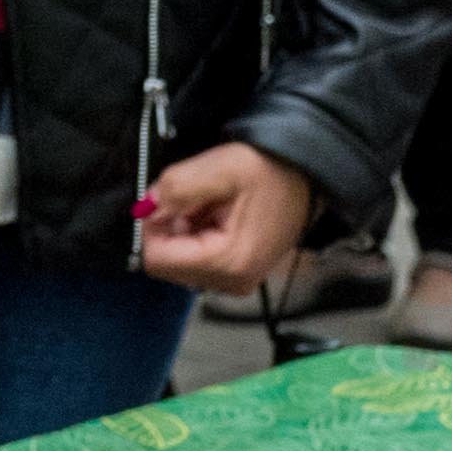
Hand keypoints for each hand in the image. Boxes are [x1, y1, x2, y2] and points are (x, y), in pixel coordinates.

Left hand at [130, 141, 314, 297]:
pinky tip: (217, 215)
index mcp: (227, 262)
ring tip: (211, 206)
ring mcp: (236, 283)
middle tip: (197, 201)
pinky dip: (196, 237)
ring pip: (179, 263)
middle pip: (166, 265)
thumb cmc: (268, 169)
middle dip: (171, 229)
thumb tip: (145, 208)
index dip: (152, 226)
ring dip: (184, 232)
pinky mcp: (238, 276)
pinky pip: (197, 262)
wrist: (305, 175)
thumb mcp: (220, 167)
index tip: (171, 199)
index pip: (156, 260)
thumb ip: (177, 187)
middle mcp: (232, 283)